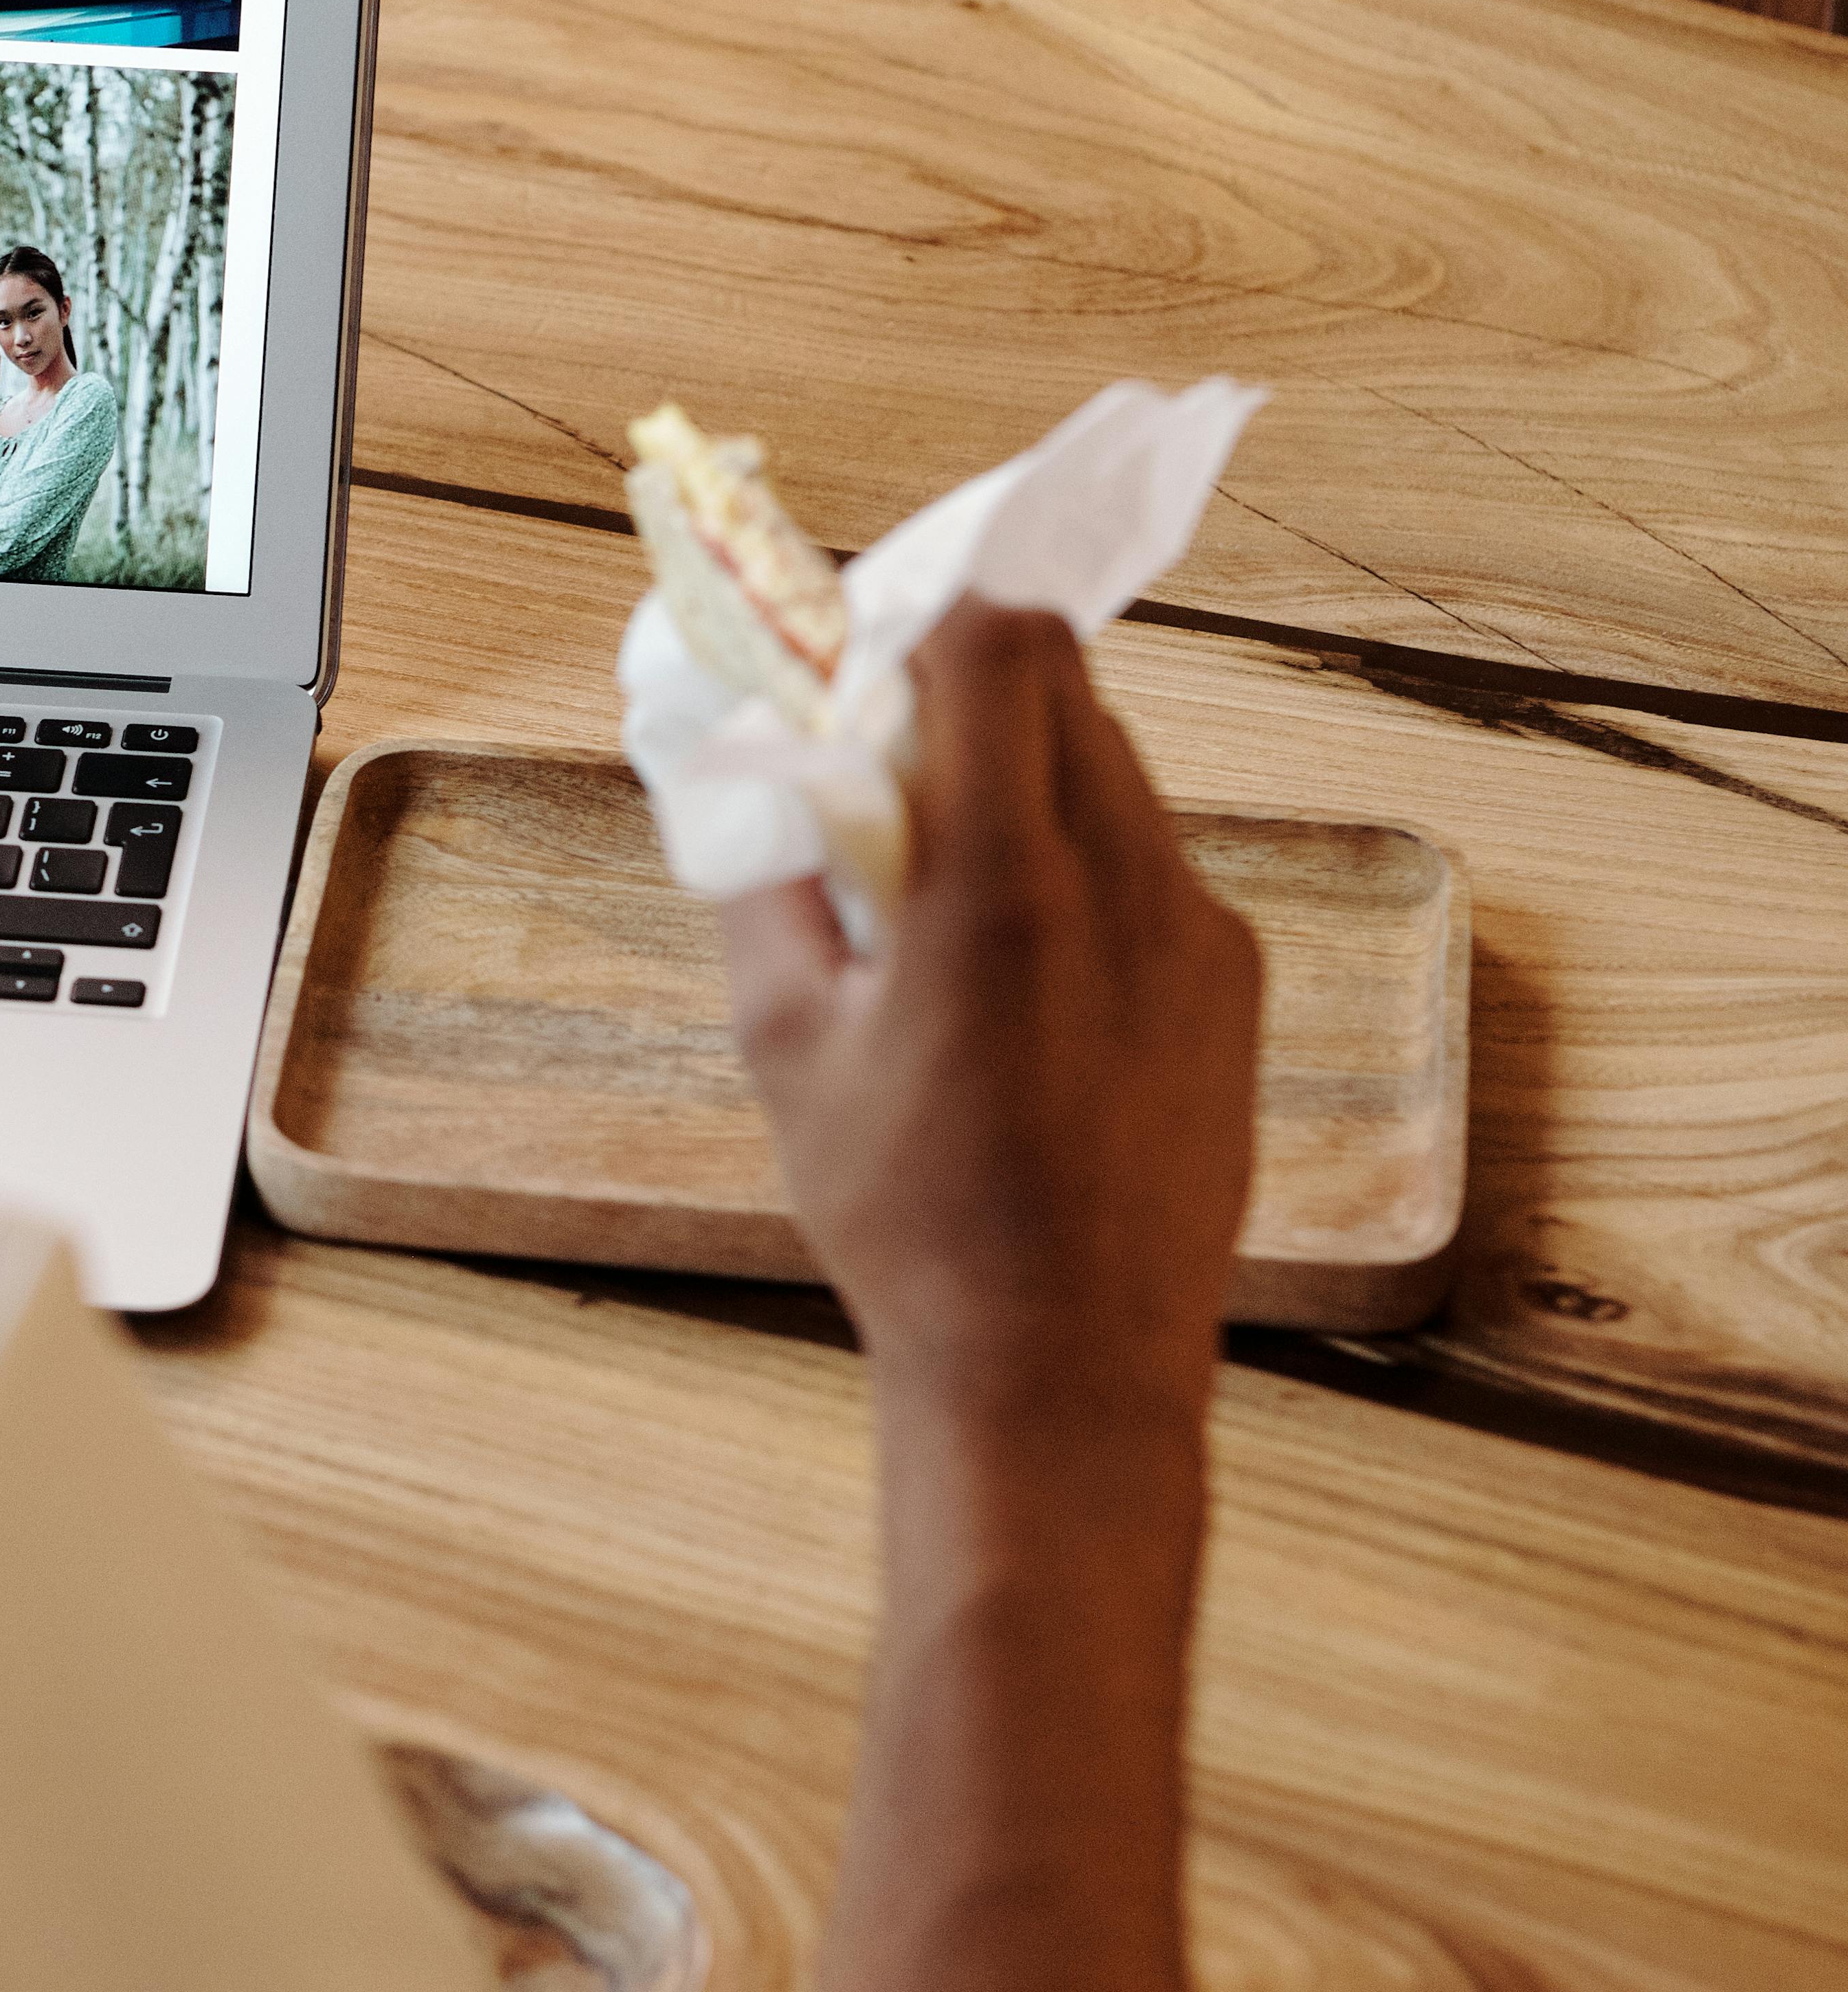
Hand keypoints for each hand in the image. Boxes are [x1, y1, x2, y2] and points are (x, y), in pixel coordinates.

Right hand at [718, 603, 1258, 1449]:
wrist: (1062, 1367)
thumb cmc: (908, 1222)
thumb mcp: (786, 1049)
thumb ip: (769, 884)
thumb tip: (756, 769)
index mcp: (1002, 889)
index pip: (1001, 647)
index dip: (930, 624)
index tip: (869, 665)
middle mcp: (1125, 887)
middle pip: (1067, 686)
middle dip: (973, 693)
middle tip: (896, 766)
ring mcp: (1198, 932)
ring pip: (1115, 770)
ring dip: (1030, 778)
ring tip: (955, 885)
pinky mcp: (1235, 982)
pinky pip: (1154, 864)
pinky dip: (1085, 866)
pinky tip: (1027, 972)